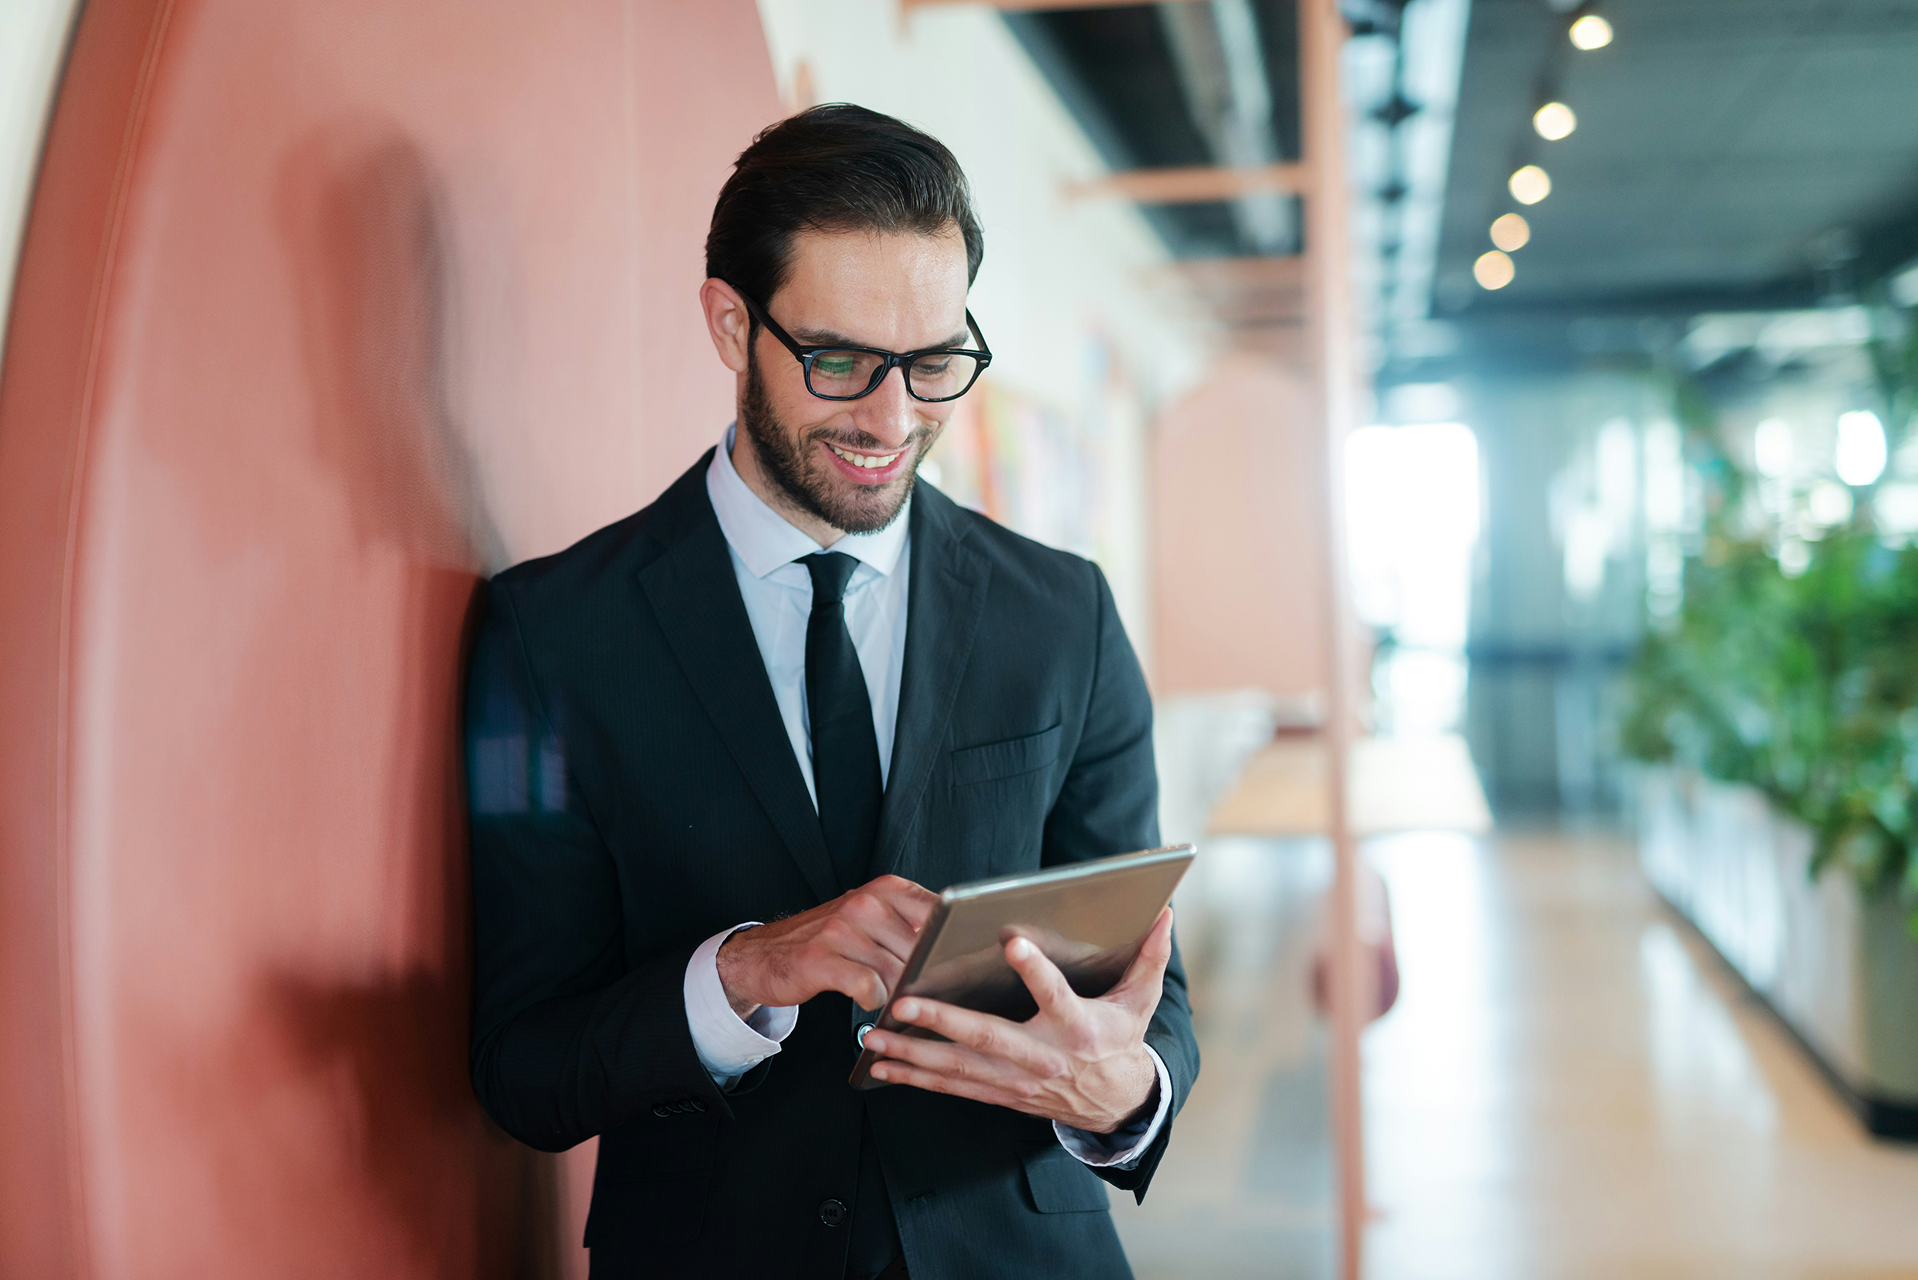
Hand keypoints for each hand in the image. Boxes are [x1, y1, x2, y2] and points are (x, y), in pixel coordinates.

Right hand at [717, 875, 937, 1017]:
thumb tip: (956, 951)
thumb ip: (910, 926)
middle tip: (916, 991)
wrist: (763, 955)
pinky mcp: (821, 959)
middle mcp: (864, 903)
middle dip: (922, 977)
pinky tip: (866, 1000)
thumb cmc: (827, 940)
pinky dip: (873, 1001)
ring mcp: (840, 929)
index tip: (959, 961)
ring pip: (895, 972)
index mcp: (884, 889)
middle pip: (919, 950)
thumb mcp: (871, 918)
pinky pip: (868, 987)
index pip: (937, 911)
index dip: (952, 941)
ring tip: (888, 997)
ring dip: (896, 993)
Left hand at [861, 907, 1172, 1134]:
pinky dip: (916, 1078)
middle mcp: (1043, 1057)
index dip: (1037, 972)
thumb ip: (1150, 955)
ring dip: (913, 1053)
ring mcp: (1017, 1080)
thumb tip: (1165, 912)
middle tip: (902, 1003)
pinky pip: (953, 1088)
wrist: (1116, 1103)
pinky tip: (881, 1065)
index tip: (1013, 944)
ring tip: (873, 1036)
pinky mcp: (1000, 1093)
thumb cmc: (1122, 1039)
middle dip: (942, 1022)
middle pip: (988, 1037)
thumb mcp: (1141, 999)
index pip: (1056, 996)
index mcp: (1077, 1027)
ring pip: (959, 1067)